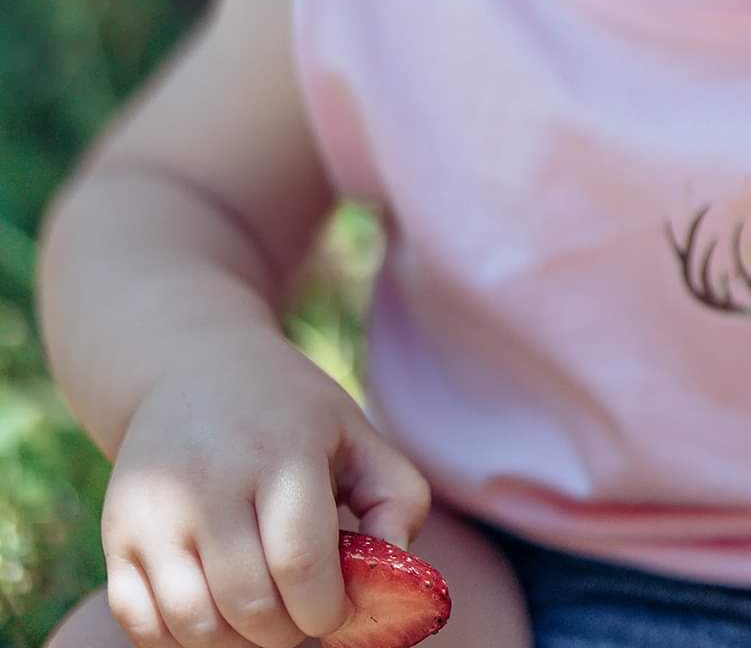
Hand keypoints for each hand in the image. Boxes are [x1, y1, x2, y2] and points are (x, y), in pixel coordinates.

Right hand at [101, 324, 431, 647]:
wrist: (191, 365)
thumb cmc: (289, 412)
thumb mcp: (354, 432)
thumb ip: (397, 498)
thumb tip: (399, 573)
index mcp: (281, 450)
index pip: (301, 564)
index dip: (327, 610)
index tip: (335, 607)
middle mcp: (211, 478)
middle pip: (251, 604)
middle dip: (288, 631)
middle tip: (300, 614)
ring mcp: (156, 508)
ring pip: (195, 624)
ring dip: (237, 641)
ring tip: (261, 614)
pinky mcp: (116, 533)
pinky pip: (141, 623)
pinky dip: (180, 639)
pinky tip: (214, 610)